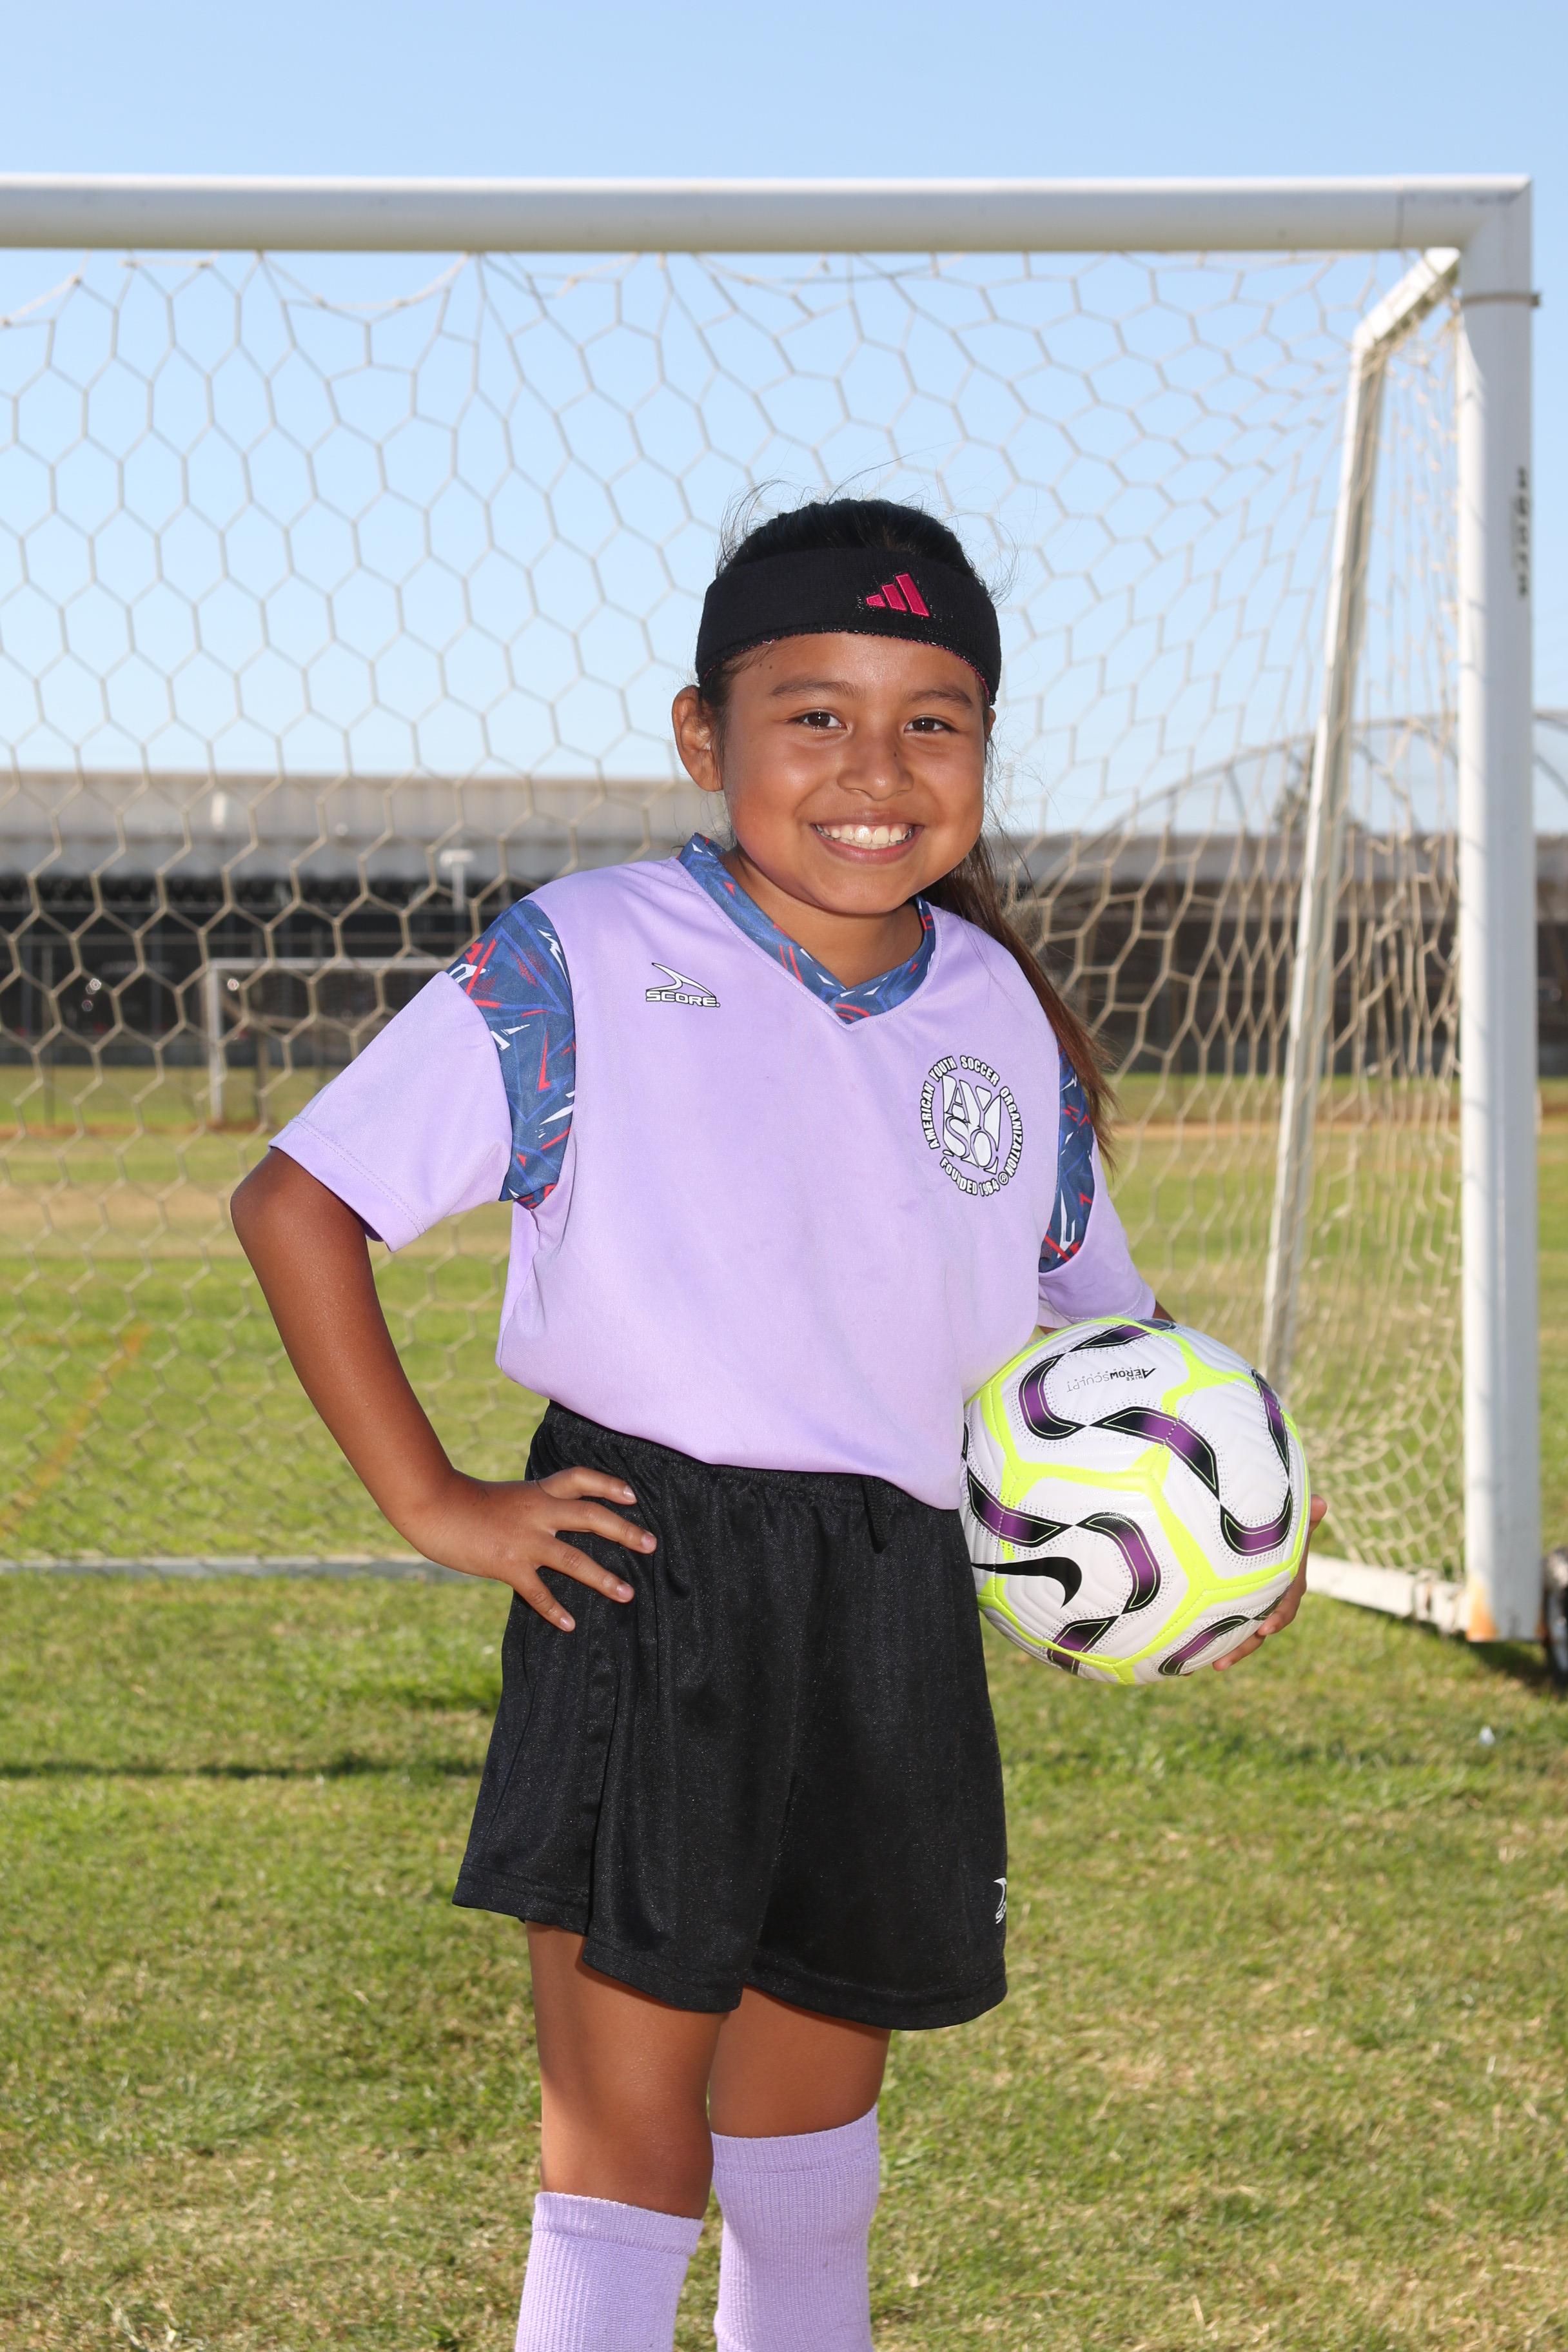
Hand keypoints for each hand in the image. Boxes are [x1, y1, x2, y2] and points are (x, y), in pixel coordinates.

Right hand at [405, 1464, 654, 1632]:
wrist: (433, 1506)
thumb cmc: (465, 1502)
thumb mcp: (507, 1496)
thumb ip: (532, 1506)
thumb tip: (553, 1520)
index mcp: (537, 1491)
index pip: (581, 1479)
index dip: (610, 1485)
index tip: (633, 1496)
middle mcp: (538, 1511)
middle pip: (591, 1517)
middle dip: (624, 1531)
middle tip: (650, 1544)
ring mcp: (524, 1538)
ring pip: (574, 1558)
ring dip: (603, 1578)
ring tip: (627, 1594)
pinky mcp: (507, 1563)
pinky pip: (538, 1591)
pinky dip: (555, 1610)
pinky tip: (570, 1625)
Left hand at [1212, 1493, 1325, 1671]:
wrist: (1256, 1527)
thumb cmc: (1278, 1524)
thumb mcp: (1290, 1523)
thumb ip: (1303, 1518)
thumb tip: (1322, 1503)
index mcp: (1287, 1584)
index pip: (1285, 1605)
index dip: (1278, 1617)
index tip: (1266, 1627)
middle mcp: (1269, 1599)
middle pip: (1259, 1629)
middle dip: (1243, 1647)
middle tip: (1222, 1662)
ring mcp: (1249, 1605)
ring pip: (1241, 1634)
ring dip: (1226, 1651)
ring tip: (1208, 1666)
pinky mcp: (1230, 1605)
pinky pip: (1222, 1627)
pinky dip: (1208, 1643)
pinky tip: (1185, 1661)